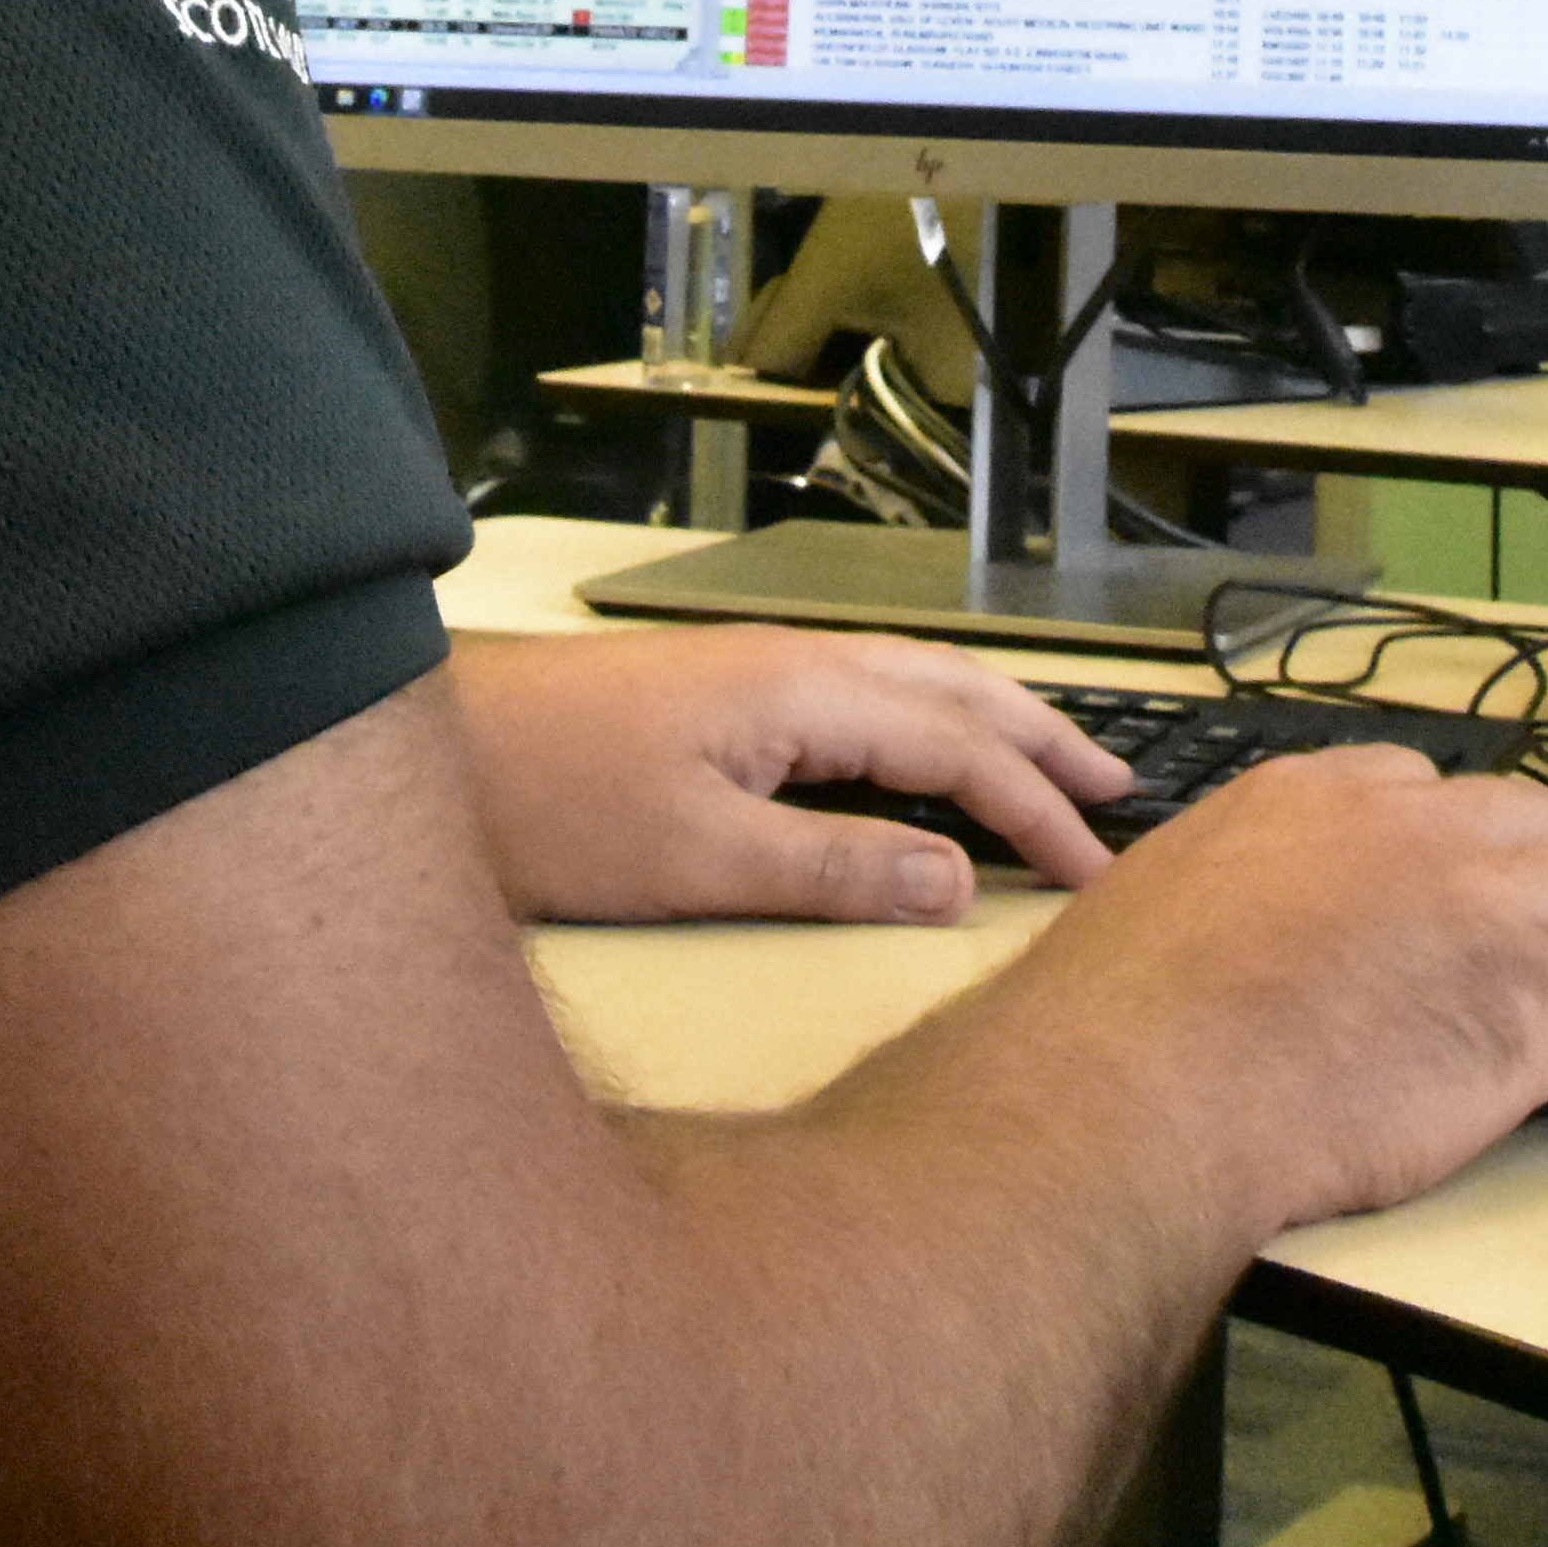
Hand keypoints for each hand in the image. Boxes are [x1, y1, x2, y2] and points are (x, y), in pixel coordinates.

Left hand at [447, 624, 1128, 922]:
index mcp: (802, 694)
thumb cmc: (544, 801)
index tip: (1100, 872)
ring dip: (992, 722)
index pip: (958, 750)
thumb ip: (831, 869)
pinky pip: (865, 696)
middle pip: (953, 692)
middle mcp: (792, 664)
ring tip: (1053, 762)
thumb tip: (956, 882)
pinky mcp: (721, 693)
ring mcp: (755, 671)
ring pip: (912, 684)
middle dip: (1043, 741)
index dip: (1038, 813)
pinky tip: (924, 753)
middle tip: (1122, 793)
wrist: (425, 740)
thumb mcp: (693, 859)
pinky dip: (928, 722)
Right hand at [977, 750, 1547, 1233]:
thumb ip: (1223, 904)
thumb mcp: (1157, 908)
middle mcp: (1409, 829)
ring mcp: (1480, 903)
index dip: (1467, 858)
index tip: (1466, 922)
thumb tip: (1226, 956)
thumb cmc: (1116, 1036)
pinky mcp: (1531, 994)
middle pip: (1546, 826)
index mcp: (1308, 801)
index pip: (1430, 788)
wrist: (1139, 1094)